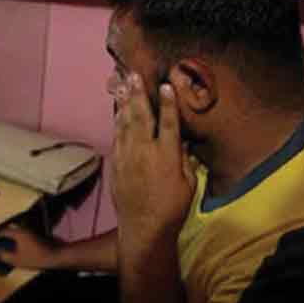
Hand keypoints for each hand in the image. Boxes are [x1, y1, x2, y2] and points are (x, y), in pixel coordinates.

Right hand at [0, 224, 59, 269]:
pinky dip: (22, 240)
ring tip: (12, 247)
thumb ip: (5, 256)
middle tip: (3, 244)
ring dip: (14, 237)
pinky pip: (26, 235)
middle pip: (11, 229)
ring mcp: (32, 231)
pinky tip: (22, 248)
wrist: (54, 256)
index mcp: (18, 233)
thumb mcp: (17, 260)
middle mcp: (25, 229)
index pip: (3, 231)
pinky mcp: (38, 235)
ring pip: (19, 231)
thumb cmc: (35, 258)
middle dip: (6, 235)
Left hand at [111, 72, 196, 247]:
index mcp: (167, 156)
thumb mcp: (188, 184)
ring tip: (123, 84)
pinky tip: (118, 111)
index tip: (166, 85)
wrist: (143, 228)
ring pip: (125, 123)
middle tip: (134, 74)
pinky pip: (116, 137)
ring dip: (125, 102)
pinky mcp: (116, 164)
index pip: (169, 123)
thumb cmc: (172, 209)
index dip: (169, 103)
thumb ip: (184, 159)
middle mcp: (145, 152)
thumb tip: (182, 141)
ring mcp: (127, 157)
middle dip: (138, 93)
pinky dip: (118, 122)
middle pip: (141, 116)